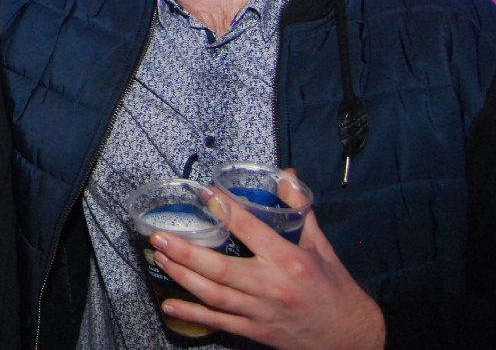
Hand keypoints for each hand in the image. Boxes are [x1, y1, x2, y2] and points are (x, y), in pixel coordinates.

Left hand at [150, 192, 384, 349]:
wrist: (351, 337)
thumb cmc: (335, 289)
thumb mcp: (321, 246)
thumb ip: (300, 211)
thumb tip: (287, 176)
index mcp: (290, 261)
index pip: (251, 230)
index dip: (226, 210)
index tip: (206, 194)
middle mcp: (272, 286)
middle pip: (221, 268)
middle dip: (187, 252)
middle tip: (160, 236)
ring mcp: (261, 311)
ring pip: (215, 294)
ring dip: (183, 276)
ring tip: (159, 258)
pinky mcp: (256, 330)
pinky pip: (219, 321)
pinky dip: (192, 314)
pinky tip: (169, 304)